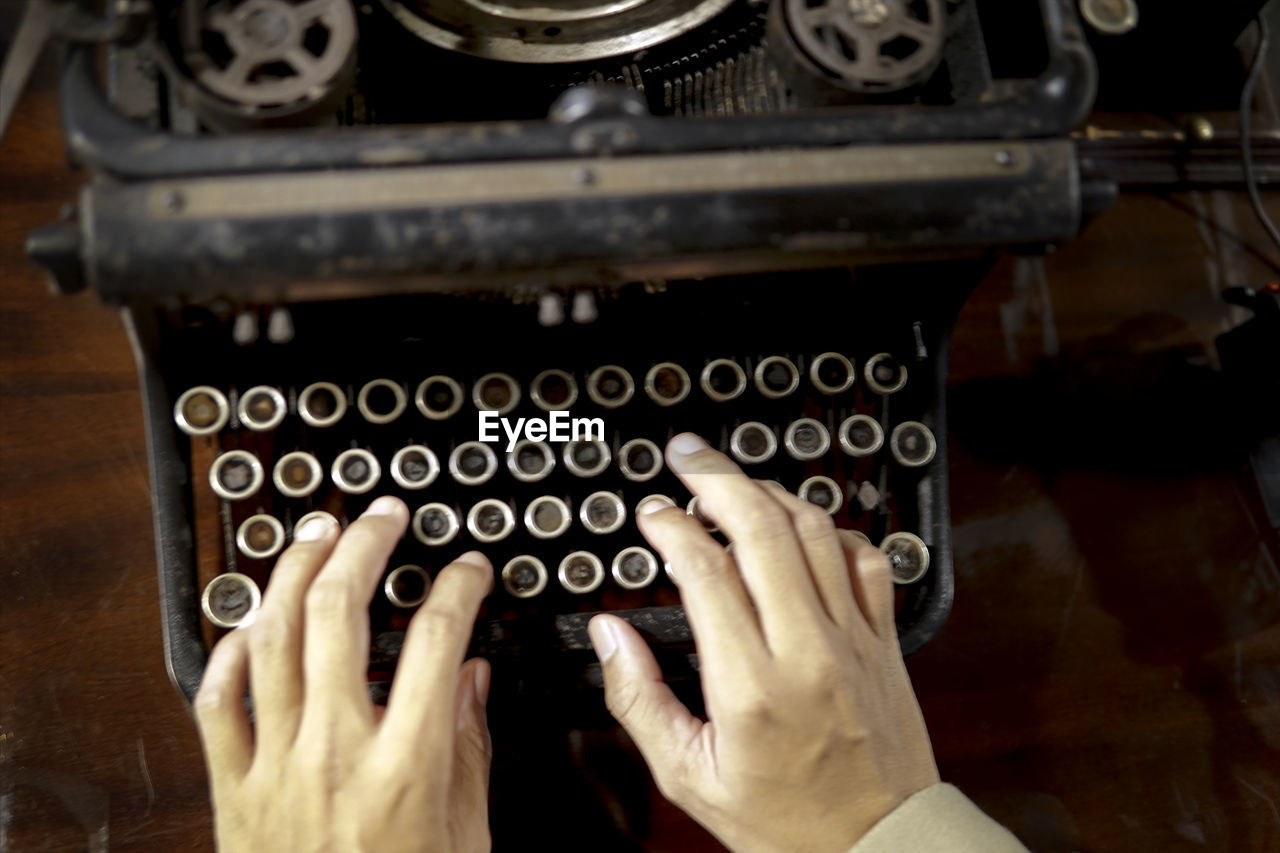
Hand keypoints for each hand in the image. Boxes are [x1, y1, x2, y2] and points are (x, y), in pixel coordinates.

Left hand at [193, 496, 493, 852]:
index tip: (468, 569)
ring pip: (272, 640)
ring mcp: (275, 766)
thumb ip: (468, 748)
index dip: (458, 585)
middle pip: (340, 613)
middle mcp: (335, 752)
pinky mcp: (232, 790)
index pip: (437, 637)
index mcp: (406, 763)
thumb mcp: (467, 835)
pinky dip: (228, 653)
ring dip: (293, 573)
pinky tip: (250, 624)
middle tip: (383, 517)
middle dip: (364, 546)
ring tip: (316, 535)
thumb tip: (468, 676)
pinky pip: (216, 704)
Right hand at [588, 434, 938, 852]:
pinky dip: (835, 527)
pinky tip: (806, 524)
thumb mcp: (689, 777)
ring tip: (734, 480)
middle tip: (686, 455)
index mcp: (752, 685)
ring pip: (816, 530)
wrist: (879, 846)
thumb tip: (611, 635)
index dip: (670, 525)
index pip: (706, 570)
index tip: (650, 512)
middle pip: (763, 528)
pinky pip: (868, 558)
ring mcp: (854, 638)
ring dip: (770, 492)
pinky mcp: (885, 640)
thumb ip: (639, 700)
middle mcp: (808, 649)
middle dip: (717, 477)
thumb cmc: (785, 821)